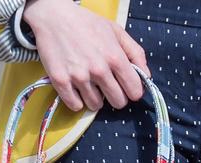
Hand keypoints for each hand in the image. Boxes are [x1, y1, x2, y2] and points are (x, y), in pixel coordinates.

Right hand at [22, 0, 148, 111]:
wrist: (54, 17)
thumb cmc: (87, 23)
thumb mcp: (116, 31)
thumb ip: (135, 52)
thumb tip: (146, 76)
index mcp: (115, 56)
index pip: (134, 91)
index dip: (132, 91)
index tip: (126, 88)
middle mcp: (98, 69)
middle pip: (118, 102)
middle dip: (116, 97)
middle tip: (108, 87)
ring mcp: (79, 77)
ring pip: (96, 106)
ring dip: (95, 98)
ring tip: (89, 83)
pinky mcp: (61, 83)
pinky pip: (76, 106)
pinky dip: (77, 100)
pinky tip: (76, 87)